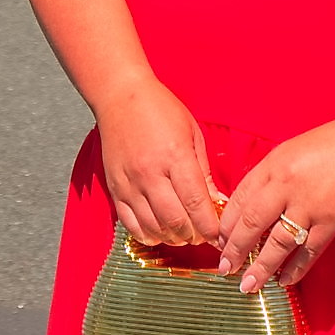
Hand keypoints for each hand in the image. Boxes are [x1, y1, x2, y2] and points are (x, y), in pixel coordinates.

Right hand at [95, 76, 220, 247]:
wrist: (120, 96)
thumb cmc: (161, 109)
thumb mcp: (192, 133)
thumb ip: (204, 172)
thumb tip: (217, 203)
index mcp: (175, 156)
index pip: (196, 203)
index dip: (211, 226)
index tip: (220, 235)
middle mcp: (150, 173)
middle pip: (176, 221)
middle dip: (194, 235)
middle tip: (203, 234)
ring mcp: (130, 184)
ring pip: (153, 228)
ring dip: (173, 238)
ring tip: (184, 232)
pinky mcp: (114, 190)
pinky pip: (131, 225)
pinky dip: (148, 235)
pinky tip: (160, 230)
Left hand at [215, 110, 334, 294]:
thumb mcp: (295, 150)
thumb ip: (275, 176)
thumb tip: (257, 207)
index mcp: (273, 163)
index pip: (238, 198)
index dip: (226, 224)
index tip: (218, 242)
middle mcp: (286, 184)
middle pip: (250, 223)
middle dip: (235, 250)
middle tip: (225, 269)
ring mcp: (309, 204)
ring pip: (276, 243)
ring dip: (260, 268)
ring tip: (248, 285)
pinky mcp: (332, 220)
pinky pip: (308, 251)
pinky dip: (295, 269)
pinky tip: (284, 281)